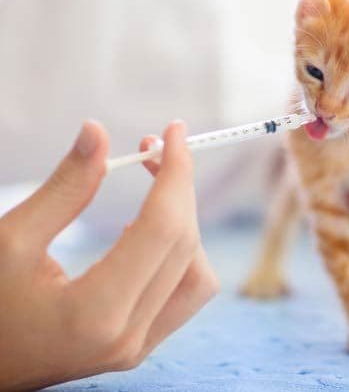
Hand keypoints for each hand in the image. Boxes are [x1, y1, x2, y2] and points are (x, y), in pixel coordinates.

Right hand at [0, 120, 218, 390]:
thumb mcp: (9, 241)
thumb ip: (64, 188)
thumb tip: (98, 133)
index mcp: (95, 313)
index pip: (163, 228)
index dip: (175, 172)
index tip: (174, 132)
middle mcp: (127, 338)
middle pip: (184, 246)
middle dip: (178, 188)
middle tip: (154, 149)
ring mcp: (136, 348)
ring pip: (196, 275)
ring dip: (184, 222)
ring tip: (153, 186)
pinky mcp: (137, 347)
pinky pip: (182, 294)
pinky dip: (178, 255)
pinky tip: (145, 229)